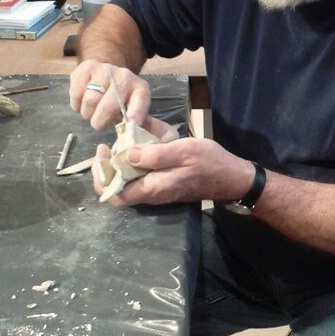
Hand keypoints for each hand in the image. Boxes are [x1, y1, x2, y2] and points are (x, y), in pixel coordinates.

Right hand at [69, 59, 150, 130]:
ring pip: (89, 101)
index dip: (134, 116)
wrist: (108, 73)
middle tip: (99, 124)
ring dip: (87, 113)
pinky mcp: (86, 67)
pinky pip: (76, 93)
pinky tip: (83, 102)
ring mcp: (105, 70)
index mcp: (140, 89)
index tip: (128, 126)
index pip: (140, 103)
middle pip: (107, 106)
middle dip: (100, 122)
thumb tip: (130, 138)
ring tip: (92, 112)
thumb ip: (134, 122)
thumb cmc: (121, 98)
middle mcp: (124, 76)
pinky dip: (76, 104)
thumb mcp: (133, 108)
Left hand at [92, 132, 255, 206]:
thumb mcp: (184, 151)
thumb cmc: (210, 162)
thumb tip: (126, 154)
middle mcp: (152, 195)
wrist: (232, 178)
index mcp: (154, 188)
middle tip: (113, 143)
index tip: (103, 152)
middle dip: (111, 165)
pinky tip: (145, 145)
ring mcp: (159, 192)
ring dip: (124, 162)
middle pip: (119, 187)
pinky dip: (138, 162)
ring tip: (128, 140)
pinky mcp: (165, 187)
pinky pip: (143, 177)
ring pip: (130, 181)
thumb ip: (155, 155)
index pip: (115, 194)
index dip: (102, 176)